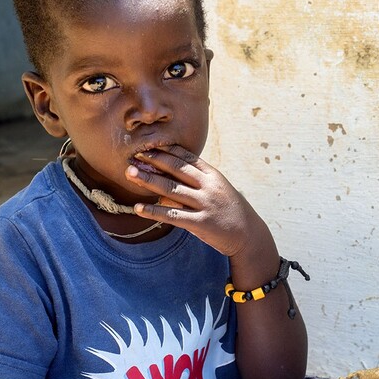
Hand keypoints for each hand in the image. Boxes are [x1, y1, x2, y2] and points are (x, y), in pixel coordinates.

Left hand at [127, 145, 269, 257]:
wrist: (248, 234)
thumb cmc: (228, 210)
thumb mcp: (217, 190)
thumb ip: (196, 183)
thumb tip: (166, 181)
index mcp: (212, 175)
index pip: (186, 157)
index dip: (166, 150)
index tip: (148, 145)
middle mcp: (208, 186)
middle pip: (176, 169)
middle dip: (154, 160)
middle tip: (134, 154)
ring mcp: (205, 204)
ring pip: (171, 189)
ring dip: (148, 180)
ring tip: (130, 173)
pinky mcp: (201, 223)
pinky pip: (173, 216)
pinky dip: (154, 211)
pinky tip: (138, 209)